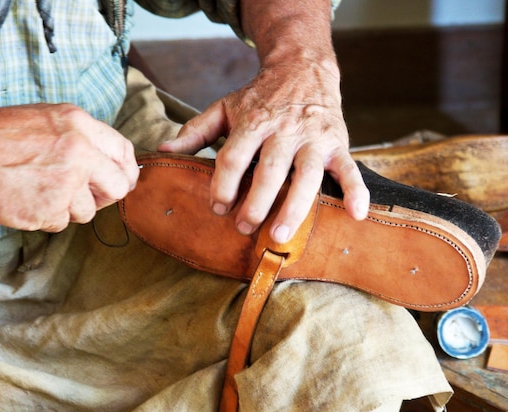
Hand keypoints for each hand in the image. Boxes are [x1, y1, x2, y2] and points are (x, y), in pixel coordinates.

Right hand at [0, 104, 138, 231]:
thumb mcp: (48, 119)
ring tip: (39, 190)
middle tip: (86, 196)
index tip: (119, 181)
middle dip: (105, 196)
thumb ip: (82, 138)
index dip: (125, 171)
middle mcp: (80, 152)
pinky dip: (45, 217)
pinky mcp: (48, 209)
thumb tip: (108, 163)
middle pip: (118, 187)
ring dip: (68, 208)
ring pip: (88, 211)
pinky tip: (26, 199)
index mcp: (80, 125)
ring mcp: (65, 183)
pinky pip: (60, 223)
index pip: (124, 152)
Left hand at [158, 53, 368, 244]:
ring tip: (281, 236)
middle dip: (255, 203)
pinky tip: (357, 214)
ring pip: (305, 176)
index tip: (217, 207)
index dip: (223, 185)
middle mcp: (284, 130)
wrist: (302, 68)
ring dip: (294, 207)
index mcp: (253, 121)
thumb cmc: (259, 96)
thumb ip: (195, 131)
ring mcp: (313, 138)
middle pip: (268, 171)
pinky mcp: (337, 143)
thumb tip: (162, 151)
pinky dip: (356, 191)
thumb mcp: (224, 107)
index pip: (233, 157)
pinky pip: (349, 168)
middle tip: (244, 228)